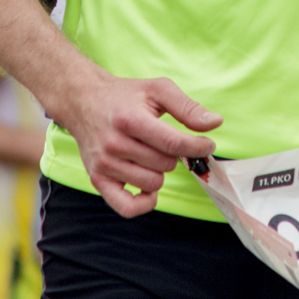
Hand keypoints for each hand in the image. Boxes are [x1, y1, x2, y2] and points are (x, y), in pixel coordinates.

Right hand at [65, 73, 221, 217]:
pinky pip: (128, 207)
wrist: (83, 101)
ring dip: (159, 172)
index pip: (173, 143)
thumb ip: (187, 107)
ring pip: (152, 183)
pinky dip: (144, 201)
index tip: (207, 145)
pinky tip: (147, 185)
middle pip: (165, 164)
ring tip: (150, 154)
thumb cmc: (125, 95)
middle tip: (162, 141)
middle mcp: (114, 144)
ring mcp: (104, 165)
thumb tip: (215, 123)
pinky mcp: (97, 180)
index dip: (197, 147)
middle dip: (173, 154)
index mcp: (130, 119)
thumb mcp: (157, 90)